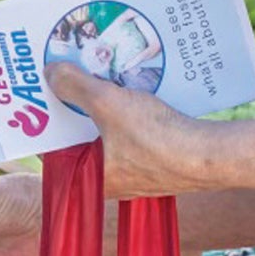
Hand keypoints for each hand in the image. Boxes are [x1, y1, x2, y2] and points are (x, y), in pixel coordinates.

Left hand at [48, 61, 217, 196]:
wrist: (212, 154)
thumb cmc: (157, 138)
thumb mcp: (106, 103)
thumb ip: (75, 86)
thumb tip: (50, 73)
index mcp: (91, 180)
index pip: (57, 150)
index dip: (49, 121)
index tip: (43, 96)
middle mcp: (113, 182)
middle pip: (83, 139)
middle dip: (77, 110)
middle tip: (68, 80)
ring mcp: (139, 174)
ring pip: (110, 136)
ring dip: (105, 110)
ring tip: (99, 79)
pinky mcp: (160, 161)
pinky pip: (134, 135)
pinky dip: (130, 114)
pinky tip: (133, 91)